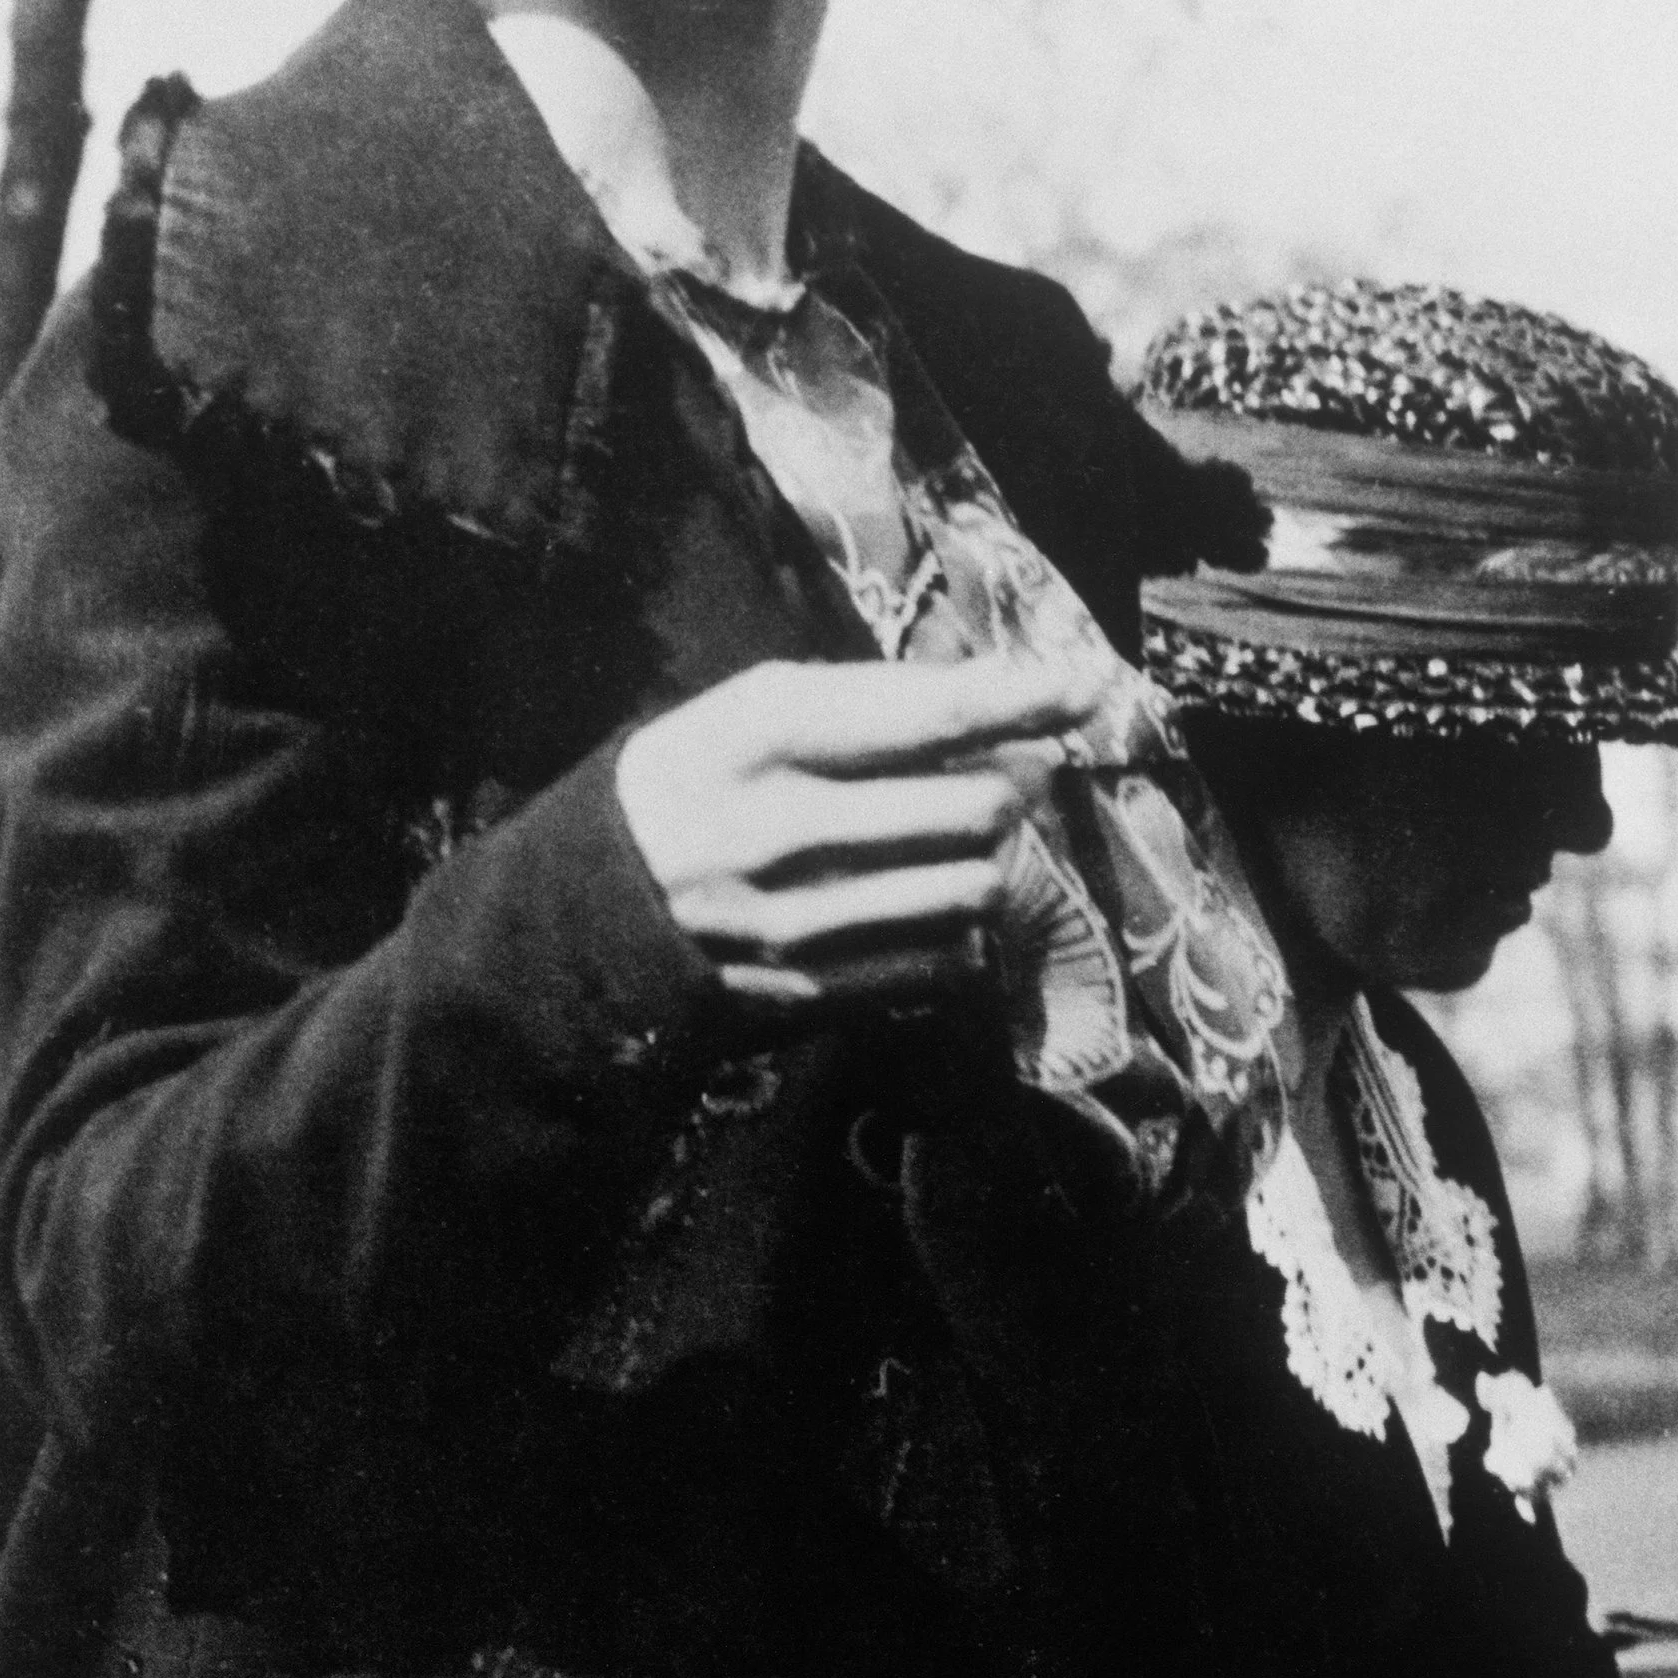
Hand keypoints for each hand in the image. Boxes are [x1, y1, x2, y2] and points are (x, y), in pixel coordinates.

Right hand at [615, 652, 1101, 1016]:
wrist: (593, 910)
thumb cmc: (694, 782)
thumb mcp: (754, 709)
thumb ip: (870, 702)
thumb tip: (1000, 697)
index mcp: (765, 736)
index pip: (930, 715)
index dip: (1023, 700)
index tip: (1084, 687)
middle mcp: (785, 829)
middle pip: (974, 809)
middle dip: (1016, 784)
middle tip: (1015, 771)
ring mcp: (800, 921)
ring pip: (973, 890)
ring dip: (993, 860)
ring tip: (967, 838)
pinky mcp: (812, 991)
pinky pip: (945, 963)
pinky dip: (963, 930)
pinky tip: (934, 903)